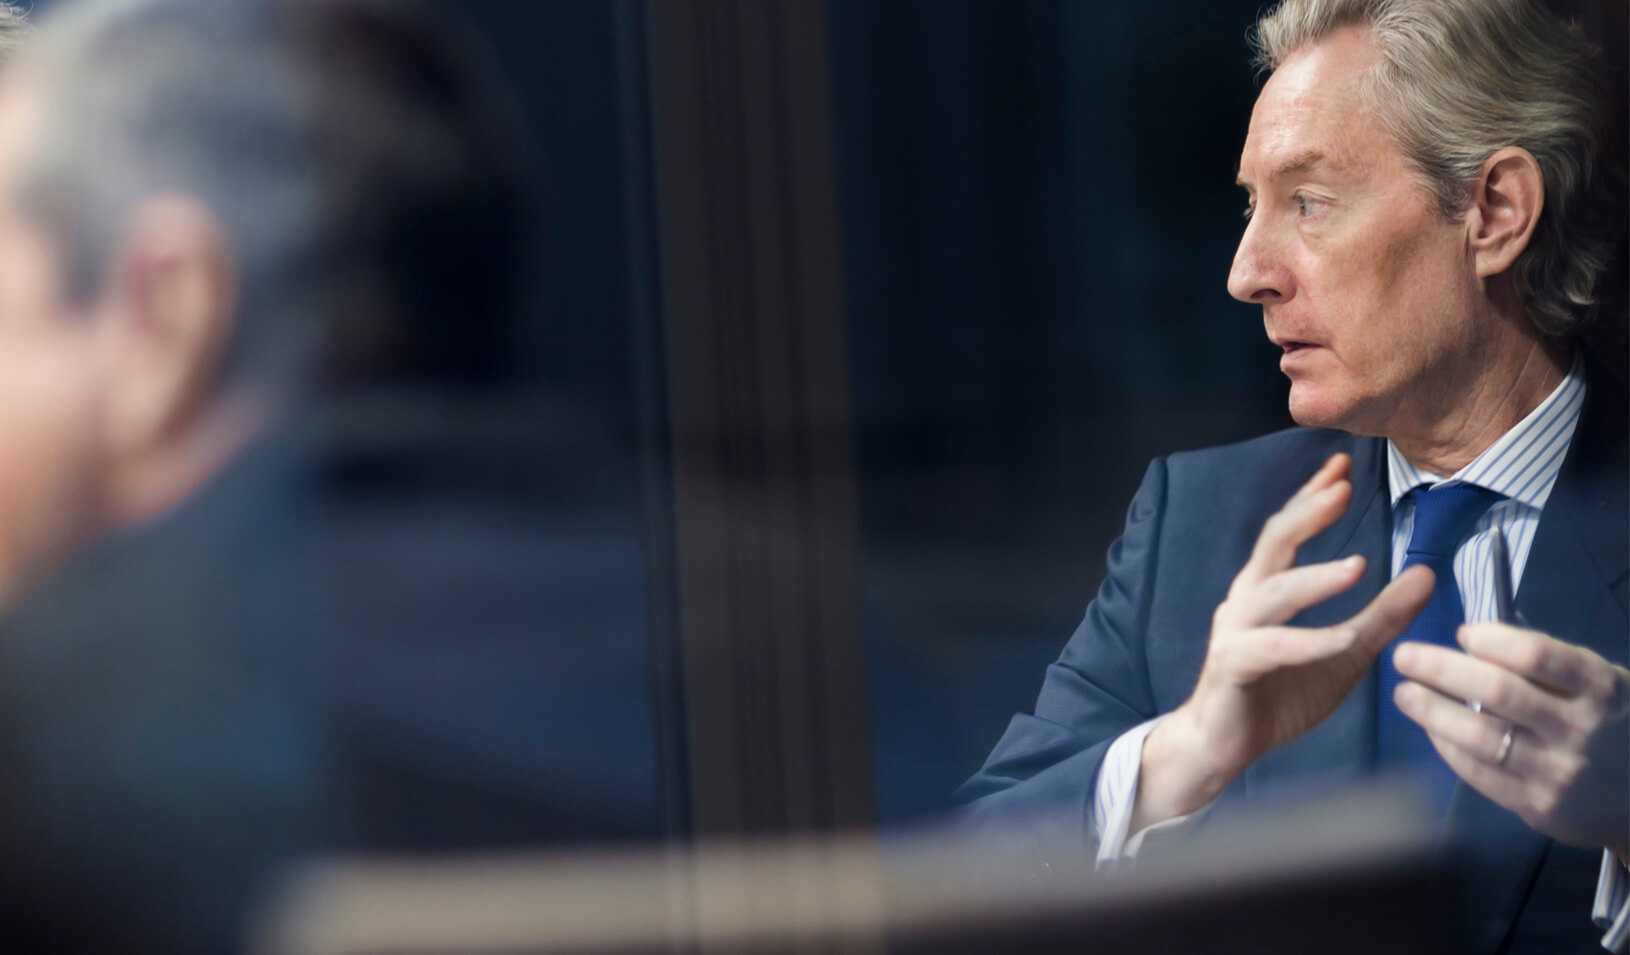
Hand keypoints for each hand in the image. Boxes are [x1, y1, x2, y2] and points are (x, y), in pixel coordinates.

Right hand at [1132, 453, 1433, 831]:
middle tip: (1341, 487)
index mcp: (1266, 589)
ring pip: (1273, 594)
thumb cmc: (1277, 694)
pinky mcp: (1232, 667)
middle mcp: (1245, 600)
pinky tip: (1340, 640)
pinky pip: (1271, 648)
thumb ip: (1383, 616)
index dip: (1312, 496)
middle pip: (1274, 545)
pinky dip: (1307, 642)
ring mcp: (1235, 632)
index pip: (1289, 530)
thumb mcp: (1344, 653)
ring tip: (1358, 567)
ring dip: (1315, 579)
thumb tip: (1427, 574)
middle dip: (1307, 514)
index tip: (1341, 464)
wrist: (1221, 745)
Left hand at [1393, 622, 1629, 858]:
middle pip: (1498, 691)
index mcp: (1600, 687)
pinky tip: (1430, 730)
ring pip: (1481, 736)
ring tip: (1404, 693)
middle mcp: (1580, 728)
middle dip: (1441, 669)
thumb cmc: (1613, 726)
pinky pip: (1480, 773)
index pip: (1536, 655)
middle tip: (1404, 655)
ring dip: (1432, 711)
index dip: (1491, 640)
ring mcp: (1558, 771)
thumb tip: (1473, 640)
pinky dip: (1448, 747)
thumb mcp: (1602, 686)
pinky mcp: (1539, 807)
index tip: (1462, 632)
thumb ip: (1551, 667)